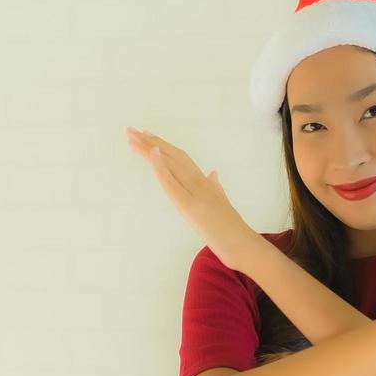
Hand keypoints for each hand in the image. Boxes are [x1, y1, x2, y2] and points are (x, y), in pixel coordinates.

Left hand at [125, 126, 259, 271]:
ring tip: (133, 137)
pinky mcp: (190, 206)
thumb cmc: (231, 230)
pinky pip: (172, 183)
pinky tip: (152, 153)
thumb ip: (216, 187)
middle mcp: (200, 182)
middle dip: (152, 142)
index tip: (148, 136)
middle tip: (132, 131)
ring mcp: (196, 193)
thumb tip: (213, 173)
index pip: (182, 159)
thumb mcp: (222, 204)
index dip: (165, 146)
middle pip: (173, 156)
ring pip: (170, 164)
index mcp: (205, 183)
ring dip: (150, 149)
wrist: (242, 244)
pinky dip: (161, 167)